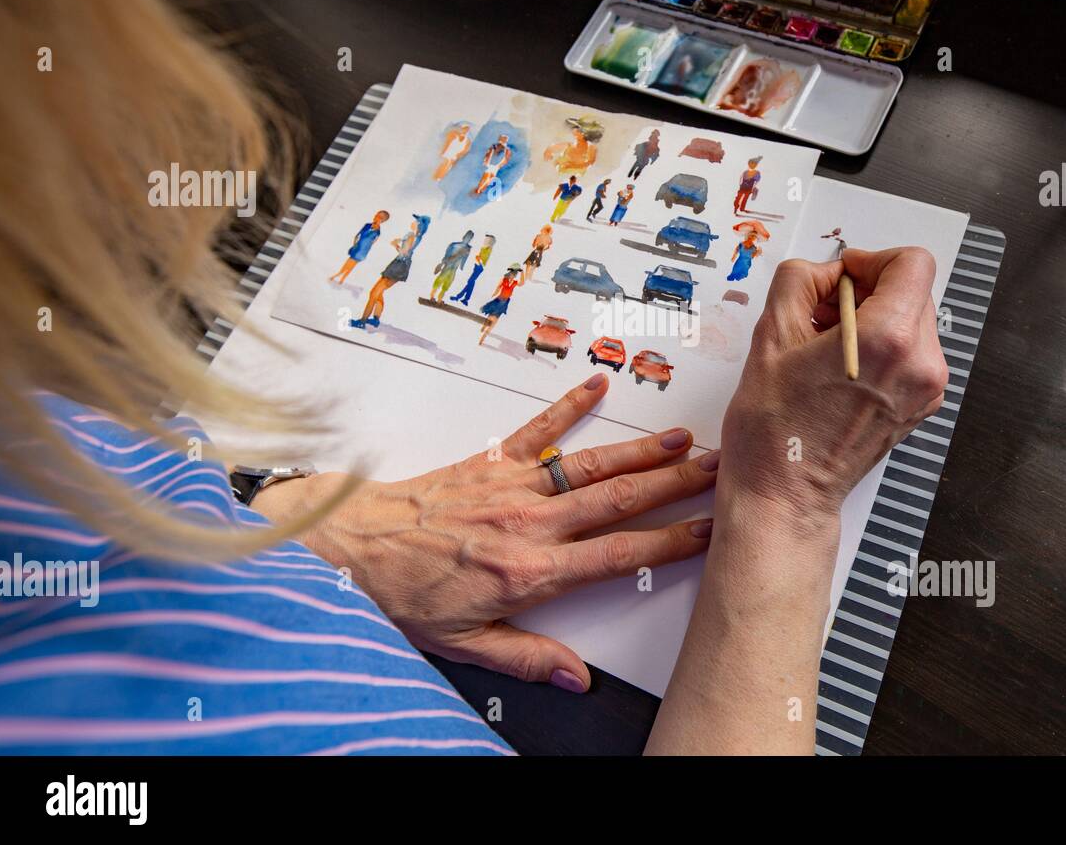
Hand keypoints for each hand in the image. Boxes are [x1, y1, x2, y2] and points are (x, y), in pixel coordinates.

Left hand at [251, 374, 717, 691]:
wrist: (347, 548)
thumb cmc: (400, 594)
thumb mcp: (464, 643)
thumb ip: (527, 657)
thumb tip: (576, 679)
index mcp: (531, 571)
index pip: (620, 555)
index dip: (672, 542)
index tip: (709, 530)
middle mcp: (529, 522)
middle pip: (619, 500)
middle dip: (676, 484)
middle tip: (719, 469)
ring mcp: (511, 486)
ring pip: (590, 465)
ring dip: (641, 451)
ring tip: (684, 439)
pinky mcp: (488, 462)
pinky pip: (537, 430)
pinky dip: (569, 406)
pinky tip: (597, 386)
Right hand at [719, 247, 947, 537]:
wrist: (786, 495)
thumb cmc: (774, 430)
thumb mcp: (770, 337)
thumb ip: (798, 282)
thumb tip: (824, 272)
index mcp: (889, 339)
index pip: (913, 263)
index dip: (872, 259)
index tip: (841, 277)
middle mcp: (921, 363)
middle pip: (913, 291)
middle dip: (868, 290)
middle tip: (821, 315)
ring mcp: (926, 389)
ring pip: (912, 321)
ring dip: (874, 319)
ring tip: (826, 347)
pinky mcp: (921, 407)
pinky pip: (911, 354)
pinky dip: (881, 347)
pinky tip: (841, 370)